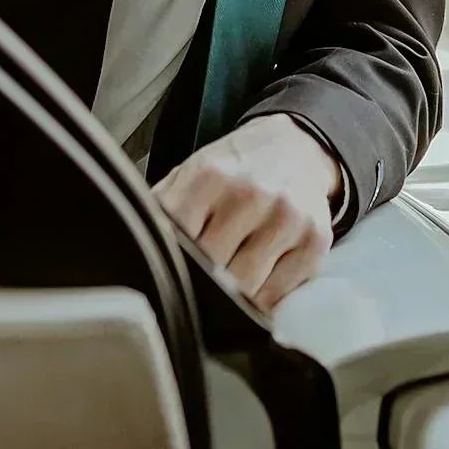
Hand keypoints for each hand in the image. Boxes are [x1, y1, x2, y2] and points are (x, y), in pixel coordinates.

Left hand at [155, 114, 341, 311]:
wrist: (295, 147)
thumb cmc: (234, 169)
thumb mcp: (190, 175)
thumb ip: (161, 210)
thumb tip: (131, 252)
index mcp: (211, 176)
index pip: (178, 243)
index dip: (170, 268)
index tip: (168, 277)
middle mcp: (254, 194)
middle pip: (213, 271)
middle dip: (201, 286)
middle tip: (196, 290)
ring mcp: (289, 217)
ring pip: (247, 288)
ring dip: (232, 299)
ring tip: (225, 290)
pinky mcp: (316, 238)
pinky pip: (280, 294)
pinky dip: (263, 301)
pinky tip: (256, 285)